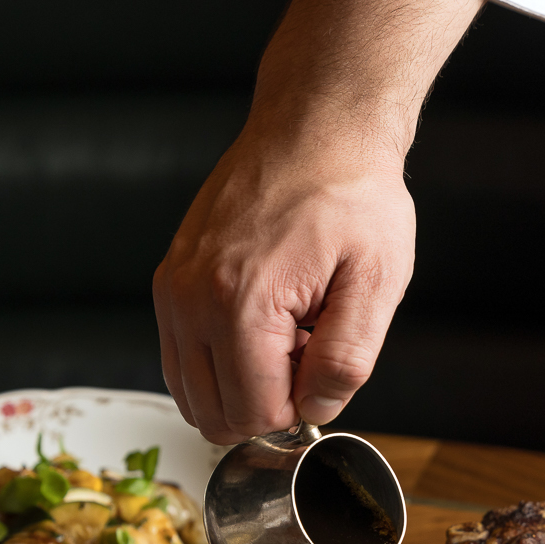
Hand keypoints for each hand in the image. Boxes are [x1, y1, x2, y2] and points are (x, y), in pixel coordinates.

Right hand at [153, 126, 415, 444]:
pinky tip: (259, 327)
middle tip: (304, 356)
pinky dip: (219, 364)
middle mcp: (190, 298)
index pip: (255, 413)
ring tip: (283, 339)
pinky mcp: (168, 281)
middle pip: (214, 414)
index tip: (321, 367)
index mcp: (240, 303)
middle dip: (266, 404)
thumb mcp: (376, 281)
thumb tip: (314, 411)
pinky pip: (181, 360)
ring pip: (190, 396)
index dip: (298, 409)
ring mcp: (172, 289)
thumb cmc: (349, 193)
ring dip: (240, 387)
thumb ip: (346, 360)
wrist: (315, 128)